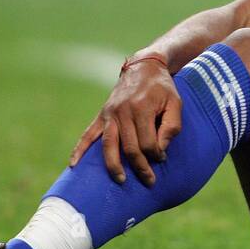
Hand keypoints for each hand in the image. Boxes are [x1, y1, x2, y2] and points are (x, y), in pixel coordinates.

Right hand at [69, 59, 181, 185]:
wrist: (144, 67)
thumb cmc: (163, 88)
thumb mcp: (175, 103)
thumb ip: (172, 126)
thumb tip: (161, 149)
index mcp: (142, 108)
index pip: (148, 142)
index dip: (156, 155)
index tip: (162, 159)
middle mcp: (122, 112)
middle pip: (129, 147)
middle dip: (140, 167)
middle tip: (149, 181)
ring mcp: (109, 114)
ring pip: (109, 145)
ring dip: (113, 165)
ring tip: (120, 180)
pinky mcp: (102, 115)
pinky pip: (88, 134)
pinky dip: (79, 150)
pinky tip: (74, 164)